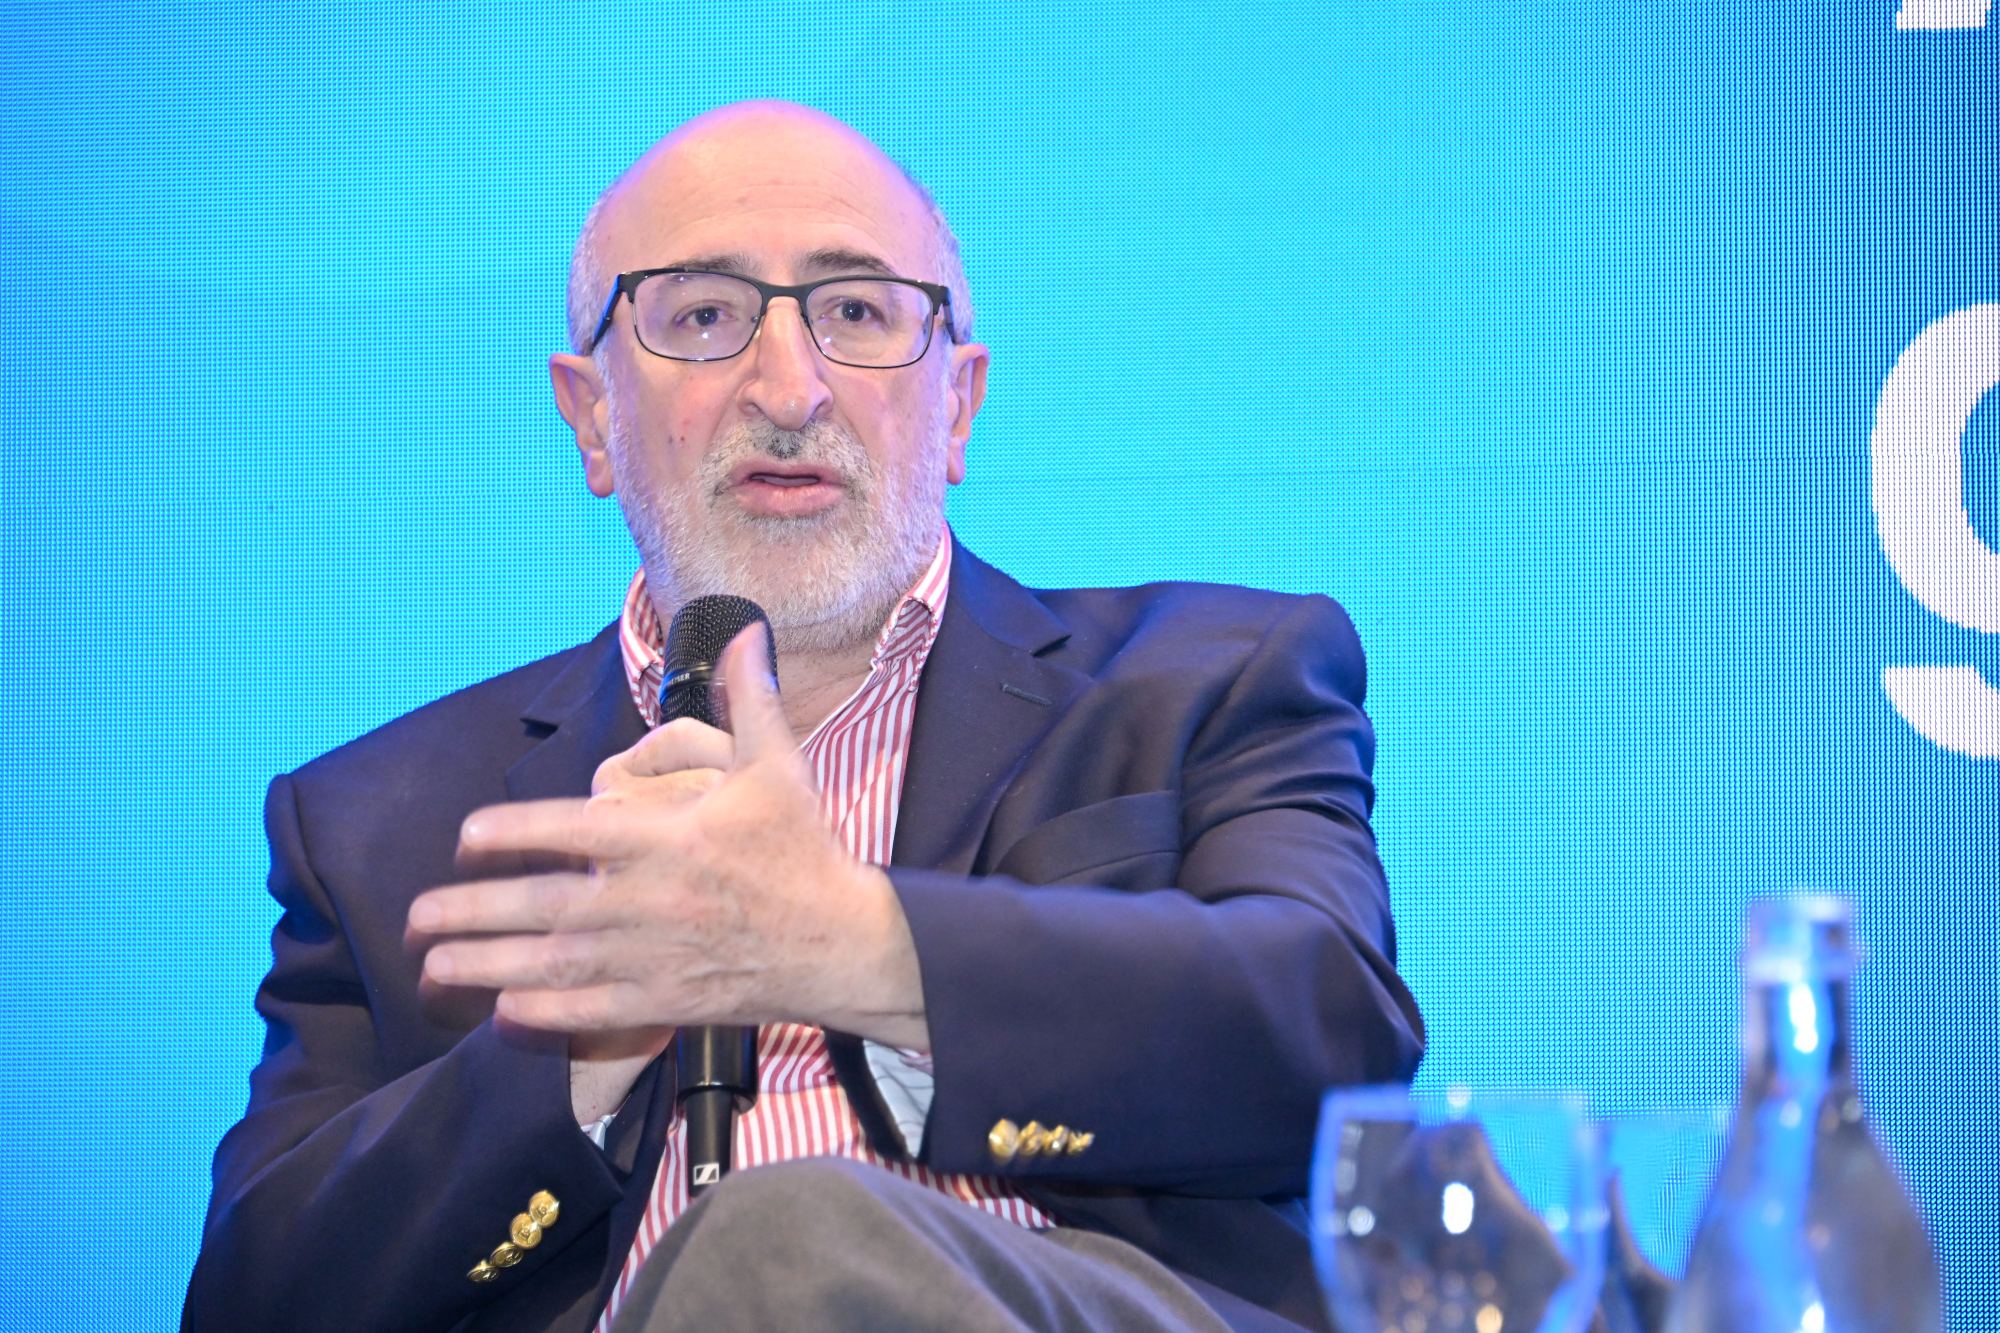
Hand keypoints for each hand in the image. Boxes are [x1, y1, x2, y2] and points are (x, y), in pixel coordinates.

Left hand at [408, 624, 928, 1053]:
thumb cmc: (804, 851)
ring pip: (552, 964)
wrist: (840, 942)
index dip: (511, 831)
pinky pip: (589, 1012)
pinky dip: (542, 1013)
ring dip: (485, 965)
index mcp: (668, 839)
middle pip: (541, 906)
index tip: (466, 836)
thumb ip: (749, 699)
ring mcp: (653, 957)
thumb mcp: (778, 766)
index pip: (571, 830)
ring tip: (432, 966)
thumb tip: (740, 633)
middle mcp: (650, 900)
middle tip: (416, 915)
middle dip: (470, 912)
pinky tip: (502, 1008)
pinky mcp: (665, 1001)